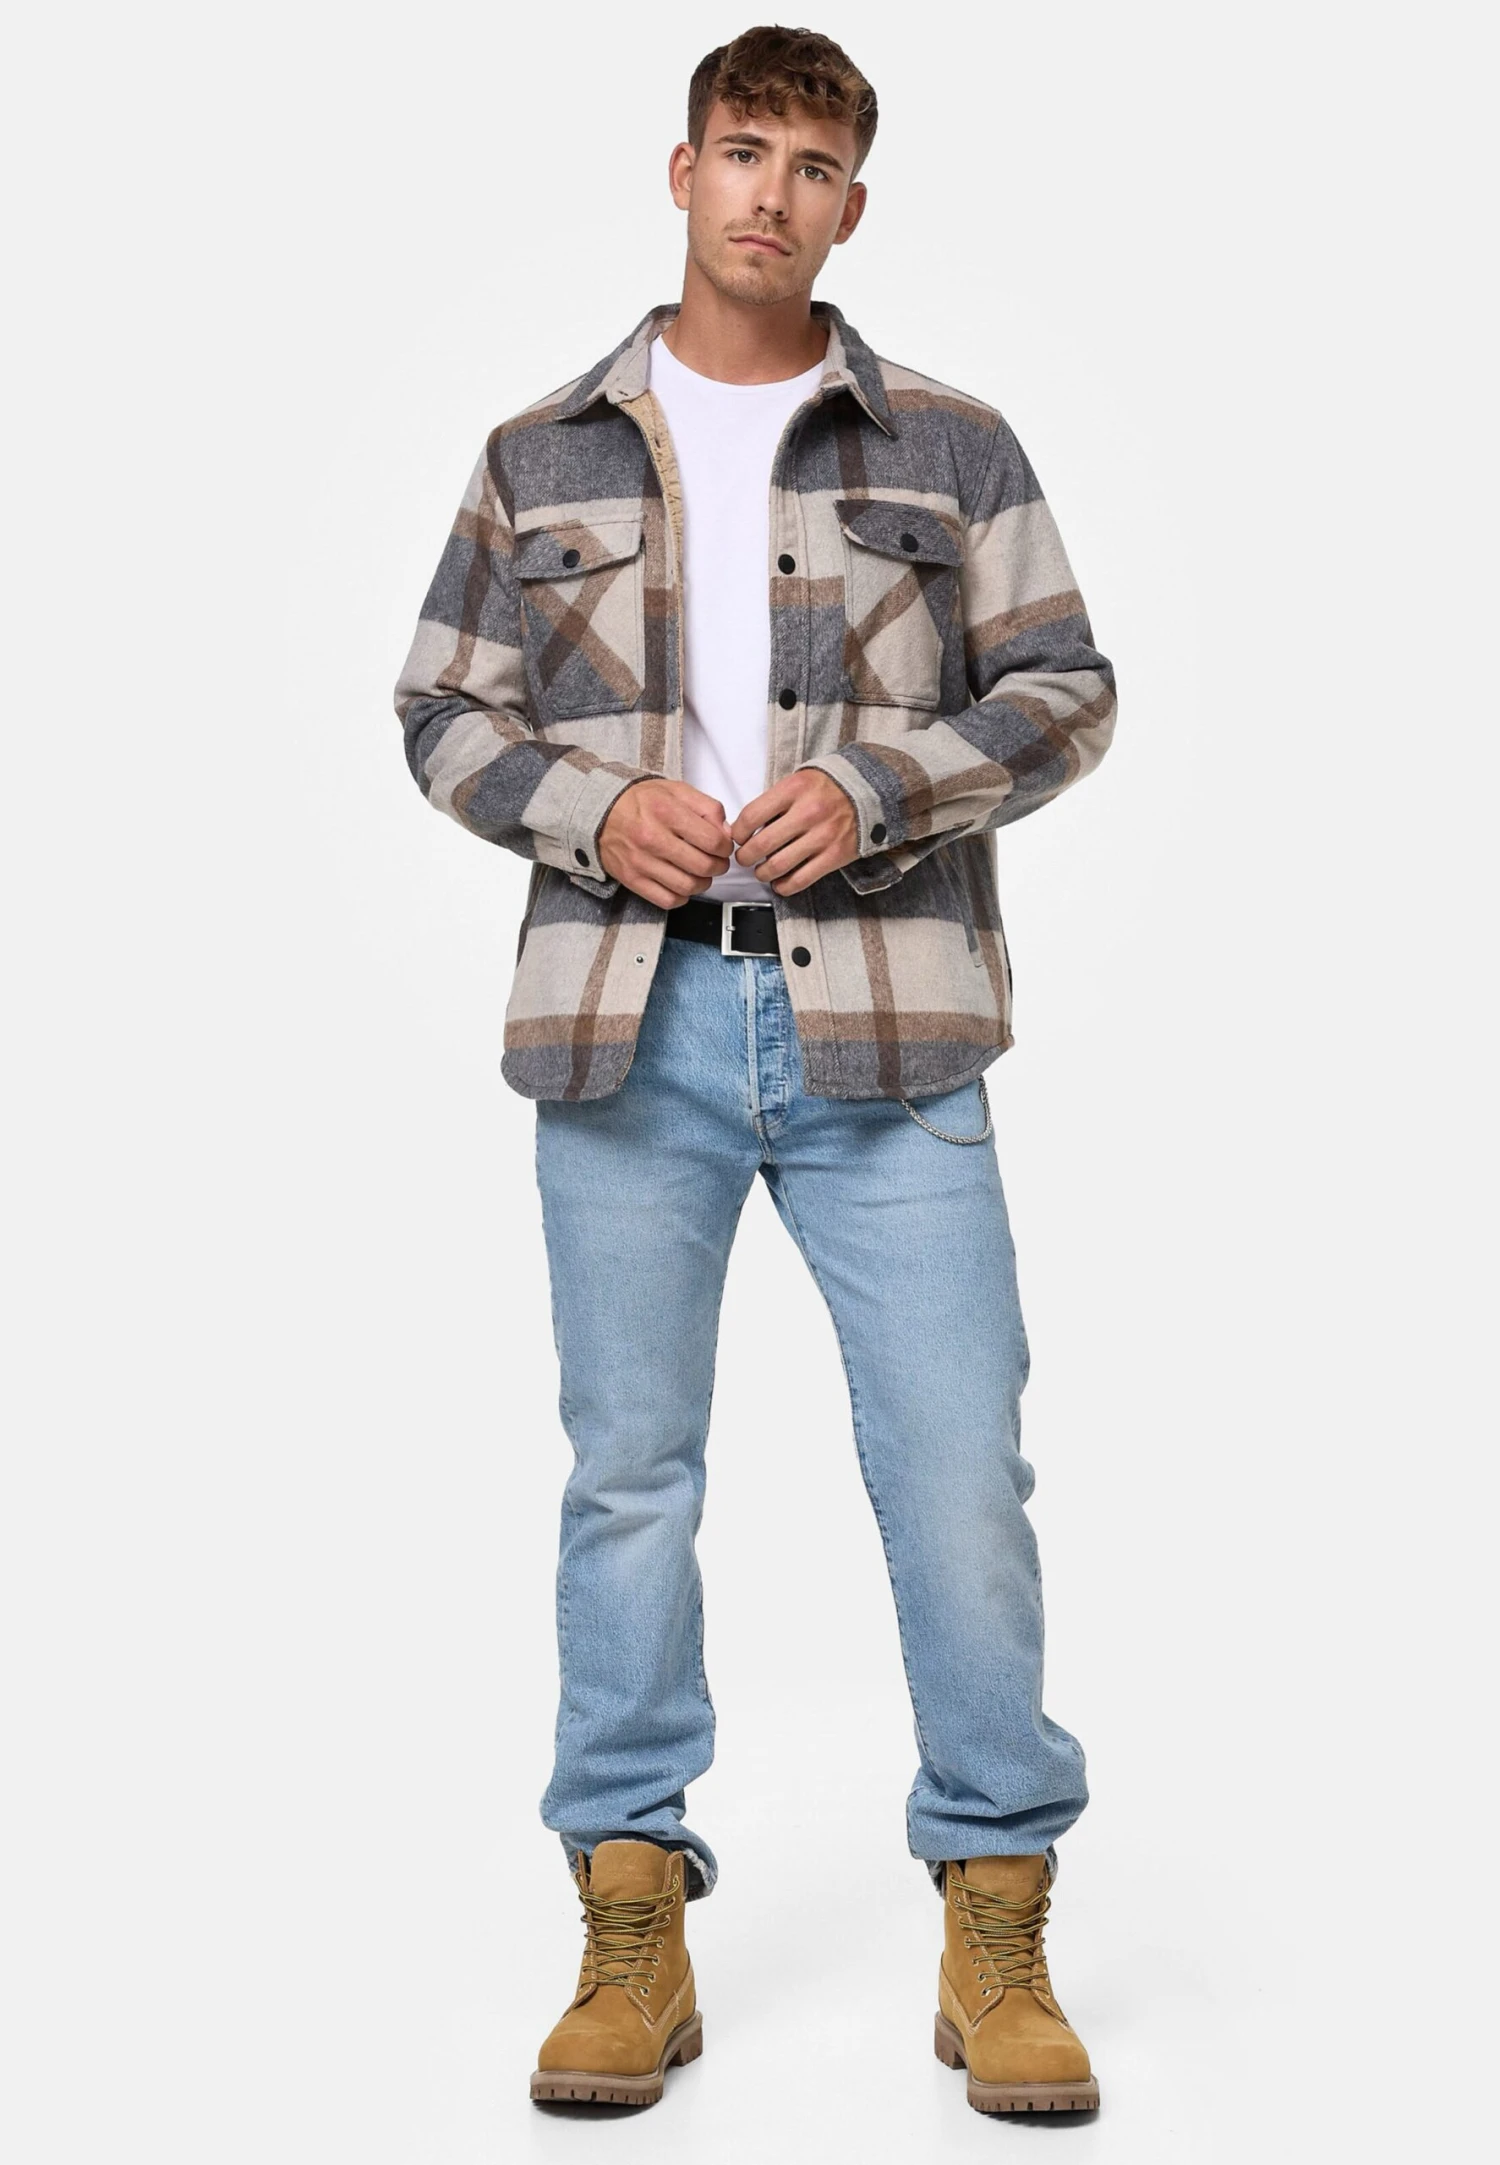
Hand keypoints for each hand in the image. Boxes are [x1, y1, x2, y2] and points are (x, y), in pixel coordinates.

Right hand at [597, 779, 733, 906]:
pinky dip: (681, 896)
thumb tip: (726, 833)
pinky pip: (667, 900)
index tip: (722, 846)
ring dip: (702, 883)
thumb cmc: (640, 801)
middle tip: (716, 862)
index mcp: (666, 811)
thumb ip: (707, 808)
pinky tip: (682, 884)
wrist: (600, 812)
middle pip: (703, 866)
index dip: (725, 847)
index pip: (712, 841)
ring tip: (700, 873)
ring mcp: (641, 861)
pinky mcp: (632, 879)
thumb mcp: (676, 790)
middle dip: (718, 866)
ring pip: (688, 886)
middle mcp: (652, 838)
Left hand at [729, 769, 859, 895]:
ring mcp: (822, 836)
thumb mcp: (800, 780)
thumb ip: (775, 800)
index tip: (738, 837)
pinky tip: (779, 883)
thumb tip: (748, 827)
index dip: (738, 832)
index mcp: (794, 789)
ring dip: (762, 873)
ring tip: (761, 871)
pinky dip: (784, 886)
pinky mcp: (834, 856)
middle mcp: (808, 812)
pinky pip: (801, 879)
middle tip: (744, 857)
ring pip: (777, 866)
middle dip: (745, 856)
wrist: (870, 793)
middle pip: (761, 844)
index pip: (752, 816)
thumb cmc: (829, 788)